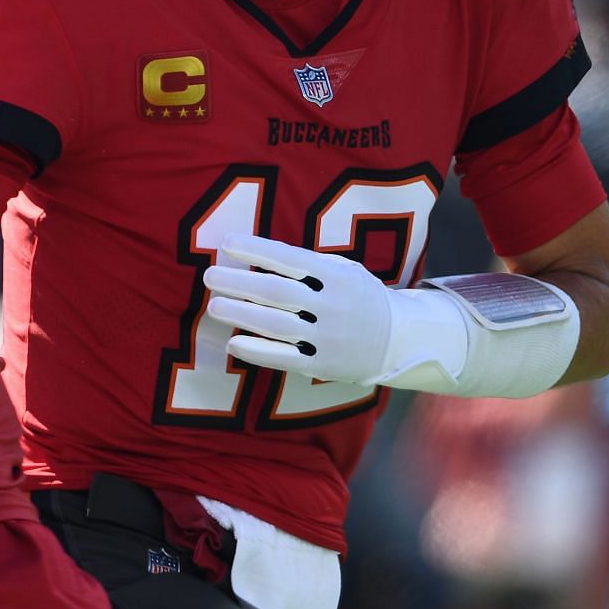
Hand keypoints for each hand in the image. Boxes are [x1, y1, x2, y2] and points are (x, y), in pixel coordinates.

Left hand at [202, 235, 393, 385]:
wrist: (399, 340)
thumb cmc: (359, 297)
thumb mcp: (345, 271)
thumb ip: (308, 265)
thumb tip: (257, 253)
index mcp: (338, 276)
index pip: (289, 258)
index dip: (256, 250)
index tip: (226, 244)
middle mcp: (333, 305)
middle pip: (276, 292)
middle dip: (239, 283)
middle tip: (209, 276)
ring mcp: (328, 337)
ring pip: (276, 325)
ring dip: (241, 315)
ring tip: (214, 306)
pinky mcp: (323, 364)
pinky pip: (285, 358)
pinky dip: (257, 351)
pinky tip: (233, 343)